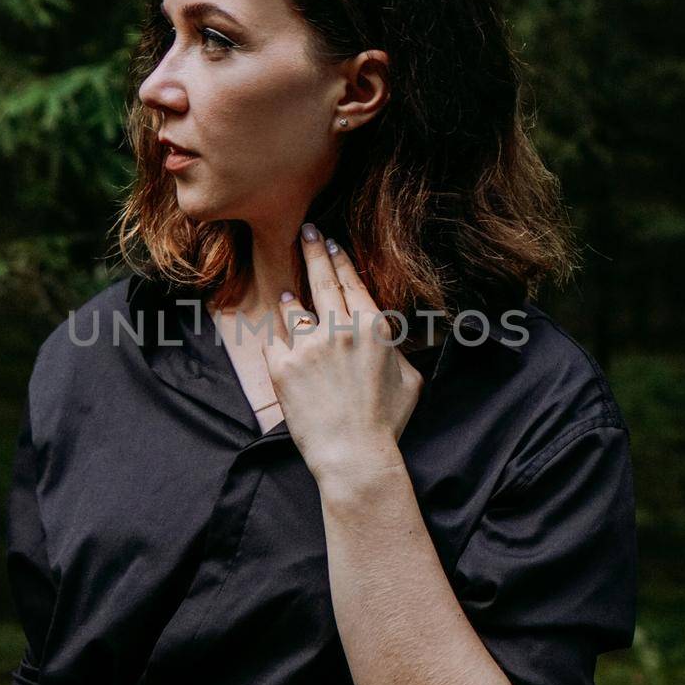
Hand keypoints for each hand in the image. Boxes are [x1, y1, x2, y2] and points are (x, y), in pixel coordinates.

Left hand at [261, 224, 423, 485]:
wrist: (354, 454)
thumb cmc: (386, 422)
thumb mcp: (409, 379)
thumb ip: (397, 350)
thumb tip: (390, 339)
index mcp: (373, 328)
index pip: (352, 283)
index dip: (340, 261)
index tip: (332, 244)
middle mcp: (339, 329)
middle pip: (322, 280)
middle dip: (314, 251)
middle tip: (307, 230)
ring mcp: (308, 345)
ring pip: (294, 308)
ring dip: (293, 297)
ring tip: (290, 291)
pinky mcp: (283, 366)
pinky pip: (276, 342)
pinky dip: (279, 338)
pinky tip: (280, 333)